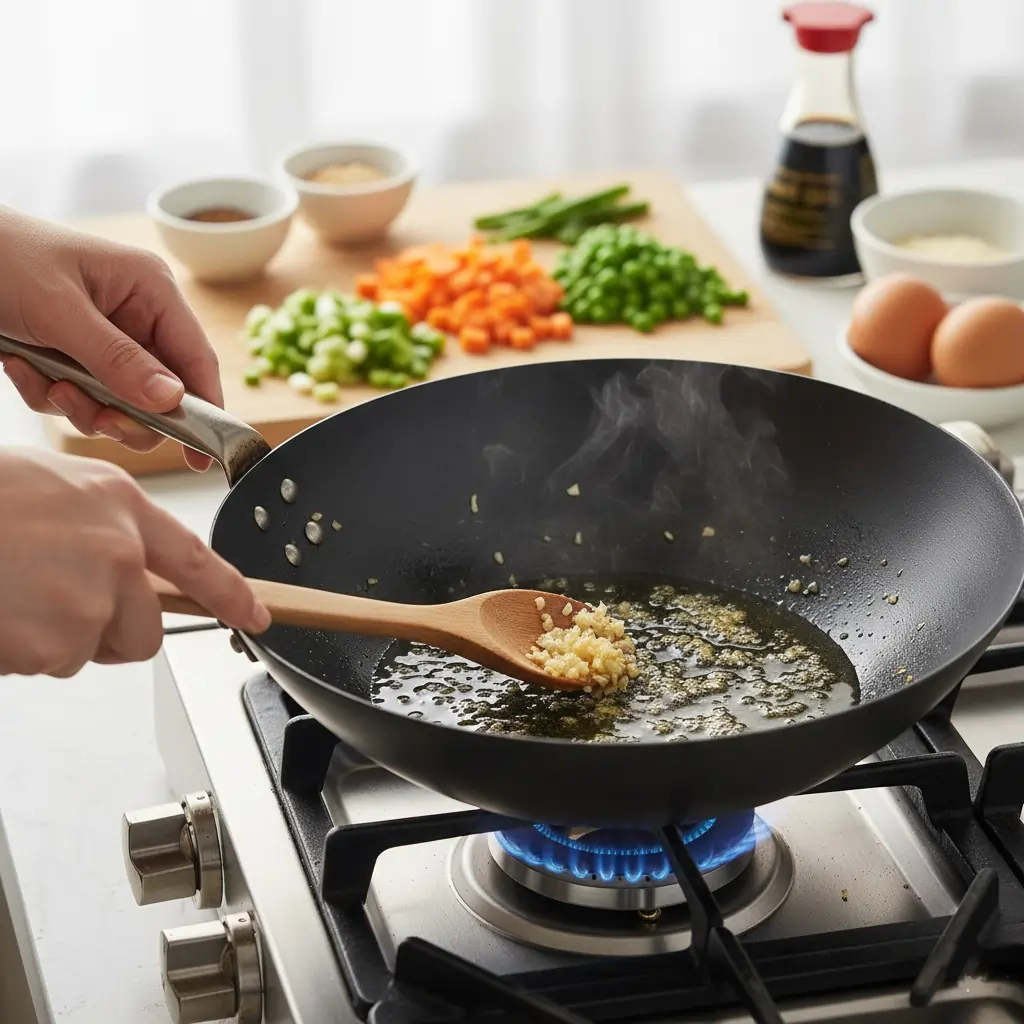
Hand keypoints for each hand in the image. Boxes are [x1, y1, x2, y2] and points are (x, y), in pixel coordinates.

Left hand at [0, 208, 219, 470]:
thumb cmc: (0, 256)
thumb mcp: (59, 310)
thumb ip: (118, 360)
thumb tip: (172, 400)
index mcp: (149, 289)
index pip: (196, 358)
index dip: (204, 408)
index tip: (202, 456)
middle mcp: (135, 316)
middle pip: (160, 393)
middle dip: (123, 411)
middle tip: (97, 416)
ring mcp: (104, 340)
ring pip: (118, 404)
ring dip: (79, 404)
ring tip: (45, 380)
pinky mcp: (74, 357)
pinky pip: (78, 399)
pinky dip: (47, 394)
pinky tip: (20, 365)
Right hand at [0, 448, 269, 677]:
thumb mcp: (51, 483)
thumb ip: (100, 522)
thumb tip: (125, 561)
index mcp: (121, 507)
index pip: (198, 560)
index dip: (234, 594)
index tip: (259, 616)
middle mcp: (118, 553)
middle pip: (142, 629)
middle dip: (105, 630)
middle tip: (49, 599)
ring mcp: (88, 600)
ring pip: (87, 650)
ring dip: (51, 637)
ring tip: (11, 591)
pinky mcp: (52, 642)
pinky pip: (45, 664)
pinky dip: (19, 649)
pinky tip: (0, 610)